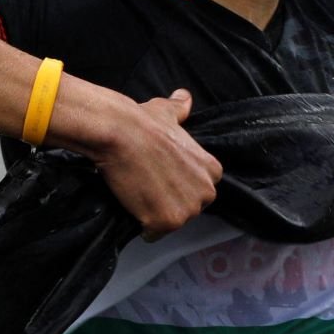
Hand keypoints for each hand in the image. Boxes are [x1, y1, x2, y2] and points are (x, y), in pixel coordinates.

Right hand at [77, 87, 222, 237]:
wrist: (121, 133)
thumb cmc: (144, 123)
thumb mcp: (168, 112)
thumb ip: (180, 109)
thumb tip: (184, 98)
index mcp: (212, 170)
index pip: (199, 190)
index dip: (178, 186)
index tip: (162, 177)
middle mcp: (206, 193)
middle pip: (188, 209)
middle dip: (170, 203)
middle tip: (148, 185)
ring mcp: (187, 210)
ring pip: (171, 223)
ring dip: (155, 215)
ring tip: (139, 193)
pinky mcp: (166, 223)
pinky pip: (154, 234)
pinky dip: (142, 227)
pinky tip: (134, 207)